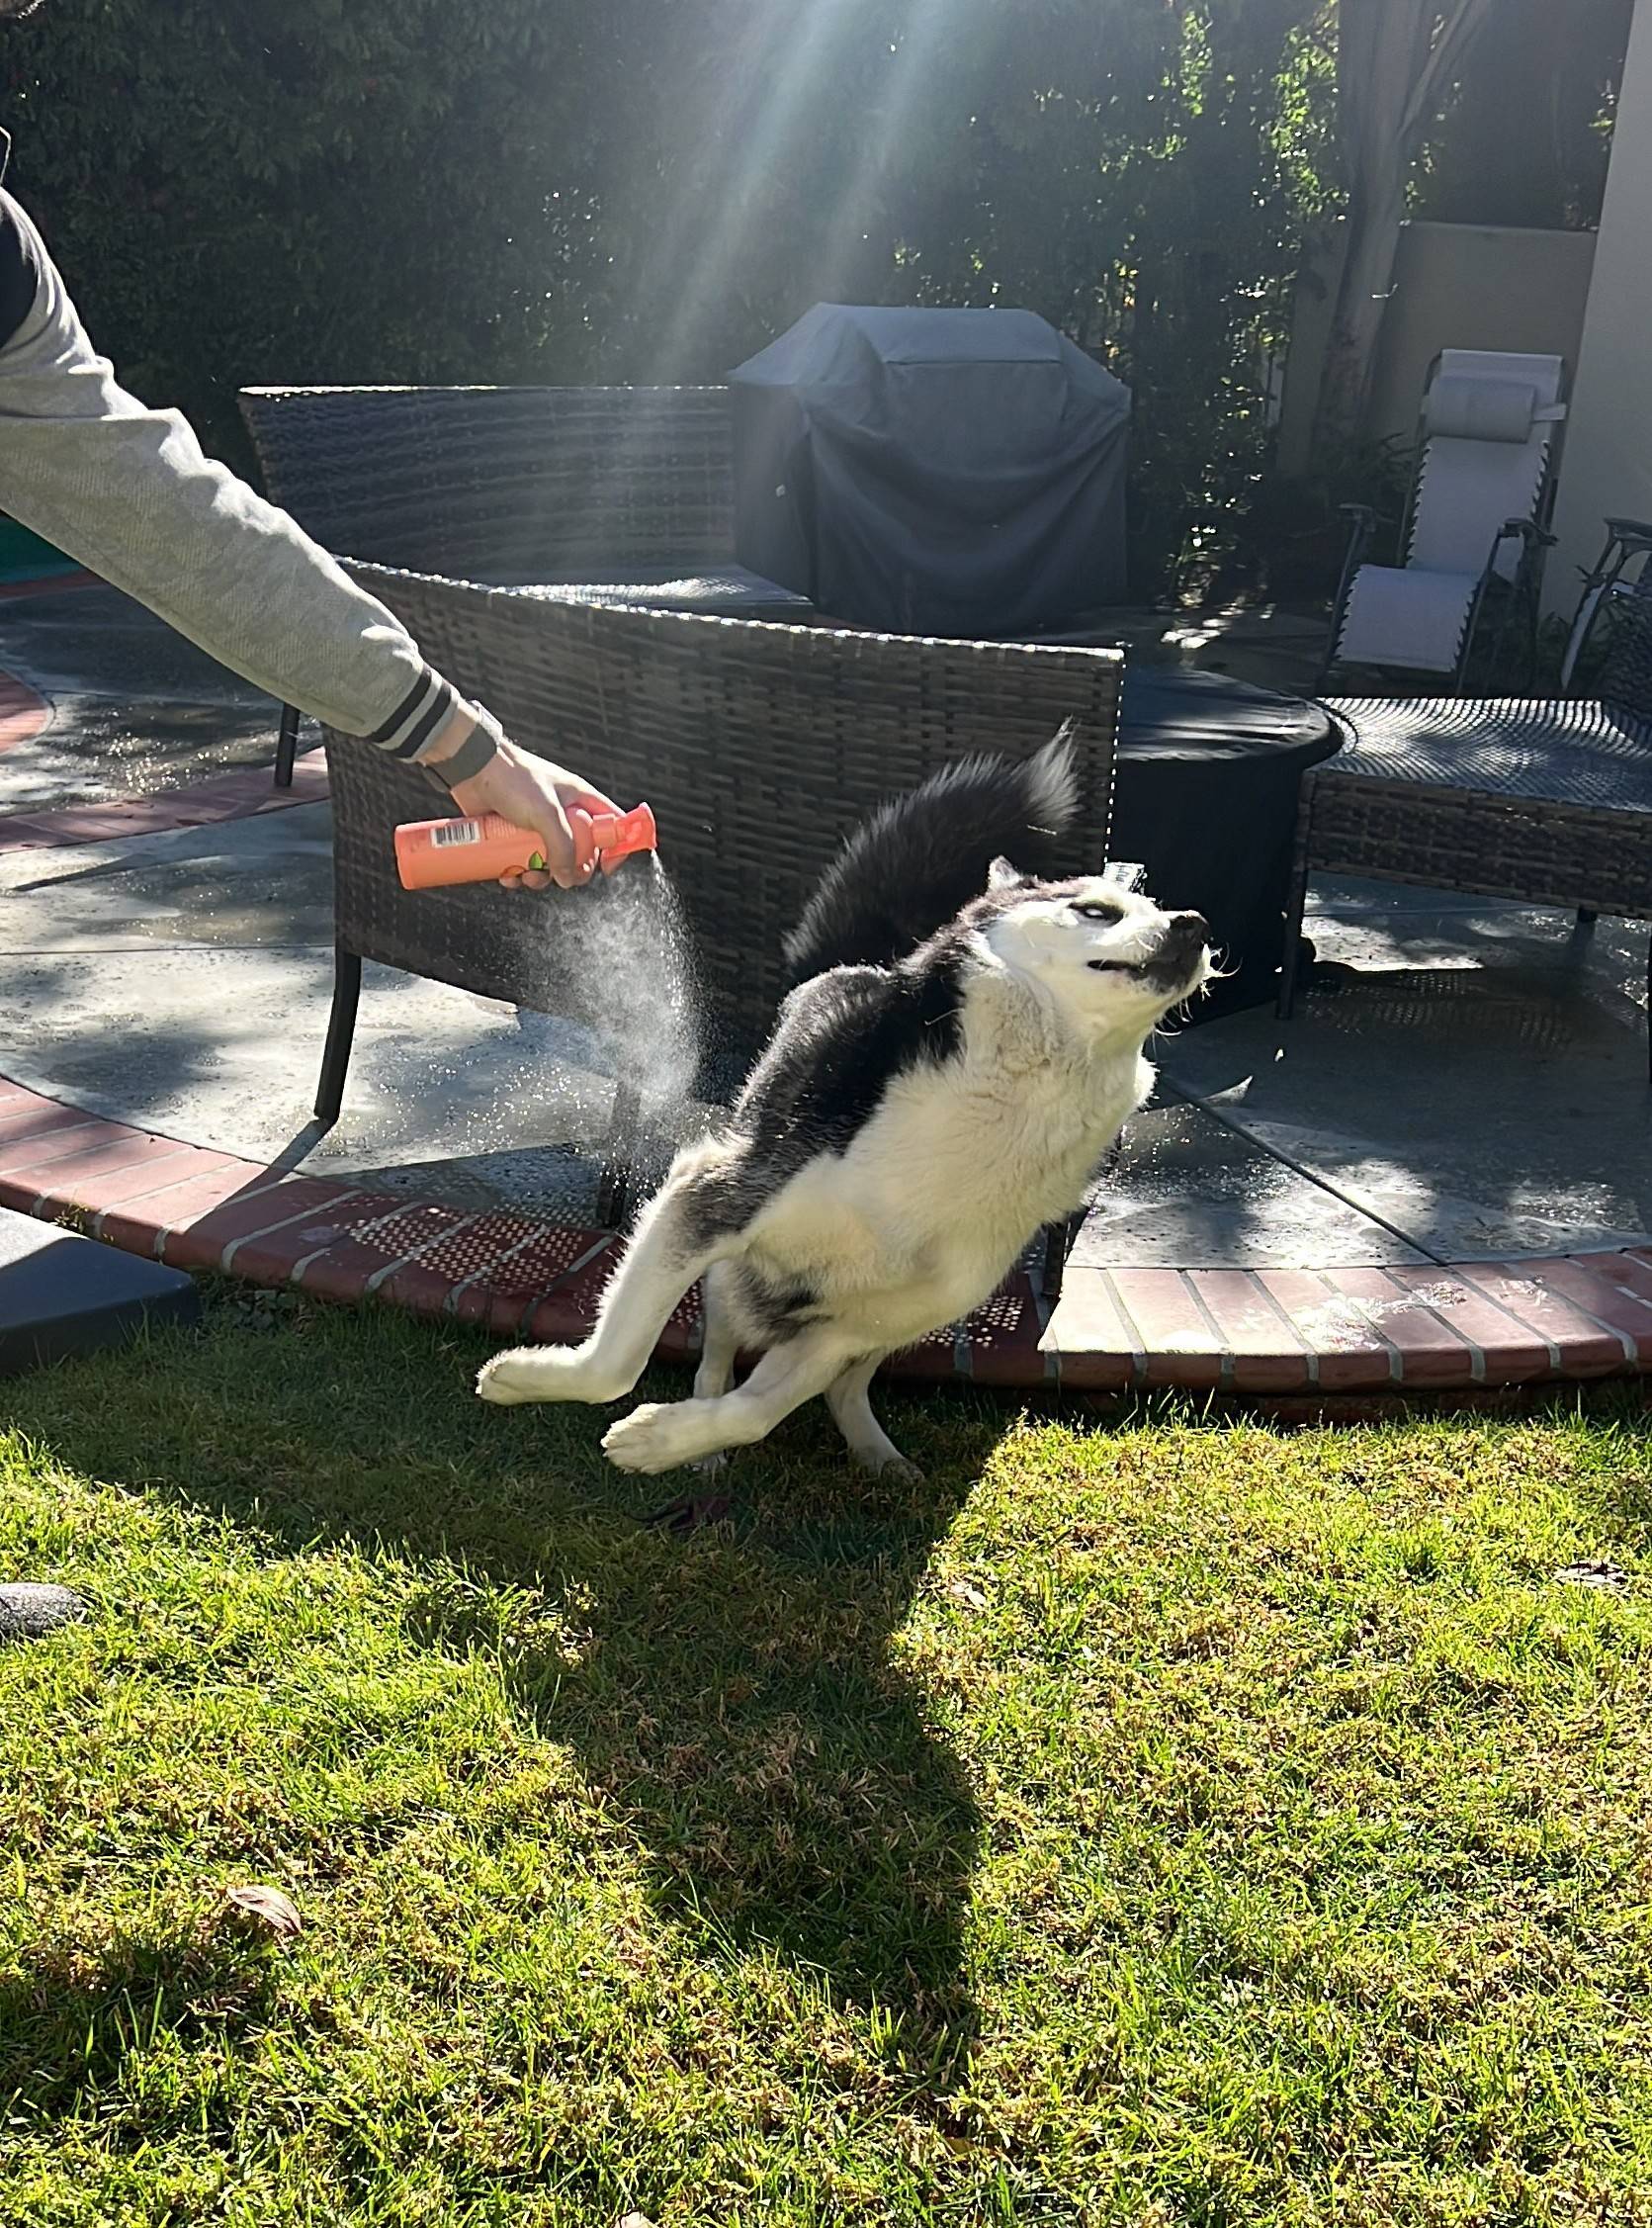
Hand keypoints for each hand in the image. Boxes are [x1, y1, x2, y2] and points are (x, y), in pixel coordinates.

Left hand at [431, 723, 620, 890]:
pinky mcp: (512, 836)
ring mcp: (537, 827)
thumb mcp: (546, 813)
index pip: (612, 824)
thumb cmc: (513, 779)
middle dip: (571, 870)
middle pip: (581, 853)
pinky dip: (517, 874)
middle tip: (562, 877)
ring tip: (526, 875)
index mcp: (580, 800)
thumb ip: (562, 846)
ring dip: (540, 877)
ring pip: (549, 863)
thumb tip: (568, 878)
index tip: (608, 869)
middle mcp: (562, 814)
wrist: (472, 769)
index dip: (616, 847)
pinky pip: (522, 863)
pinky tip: (507, 874)